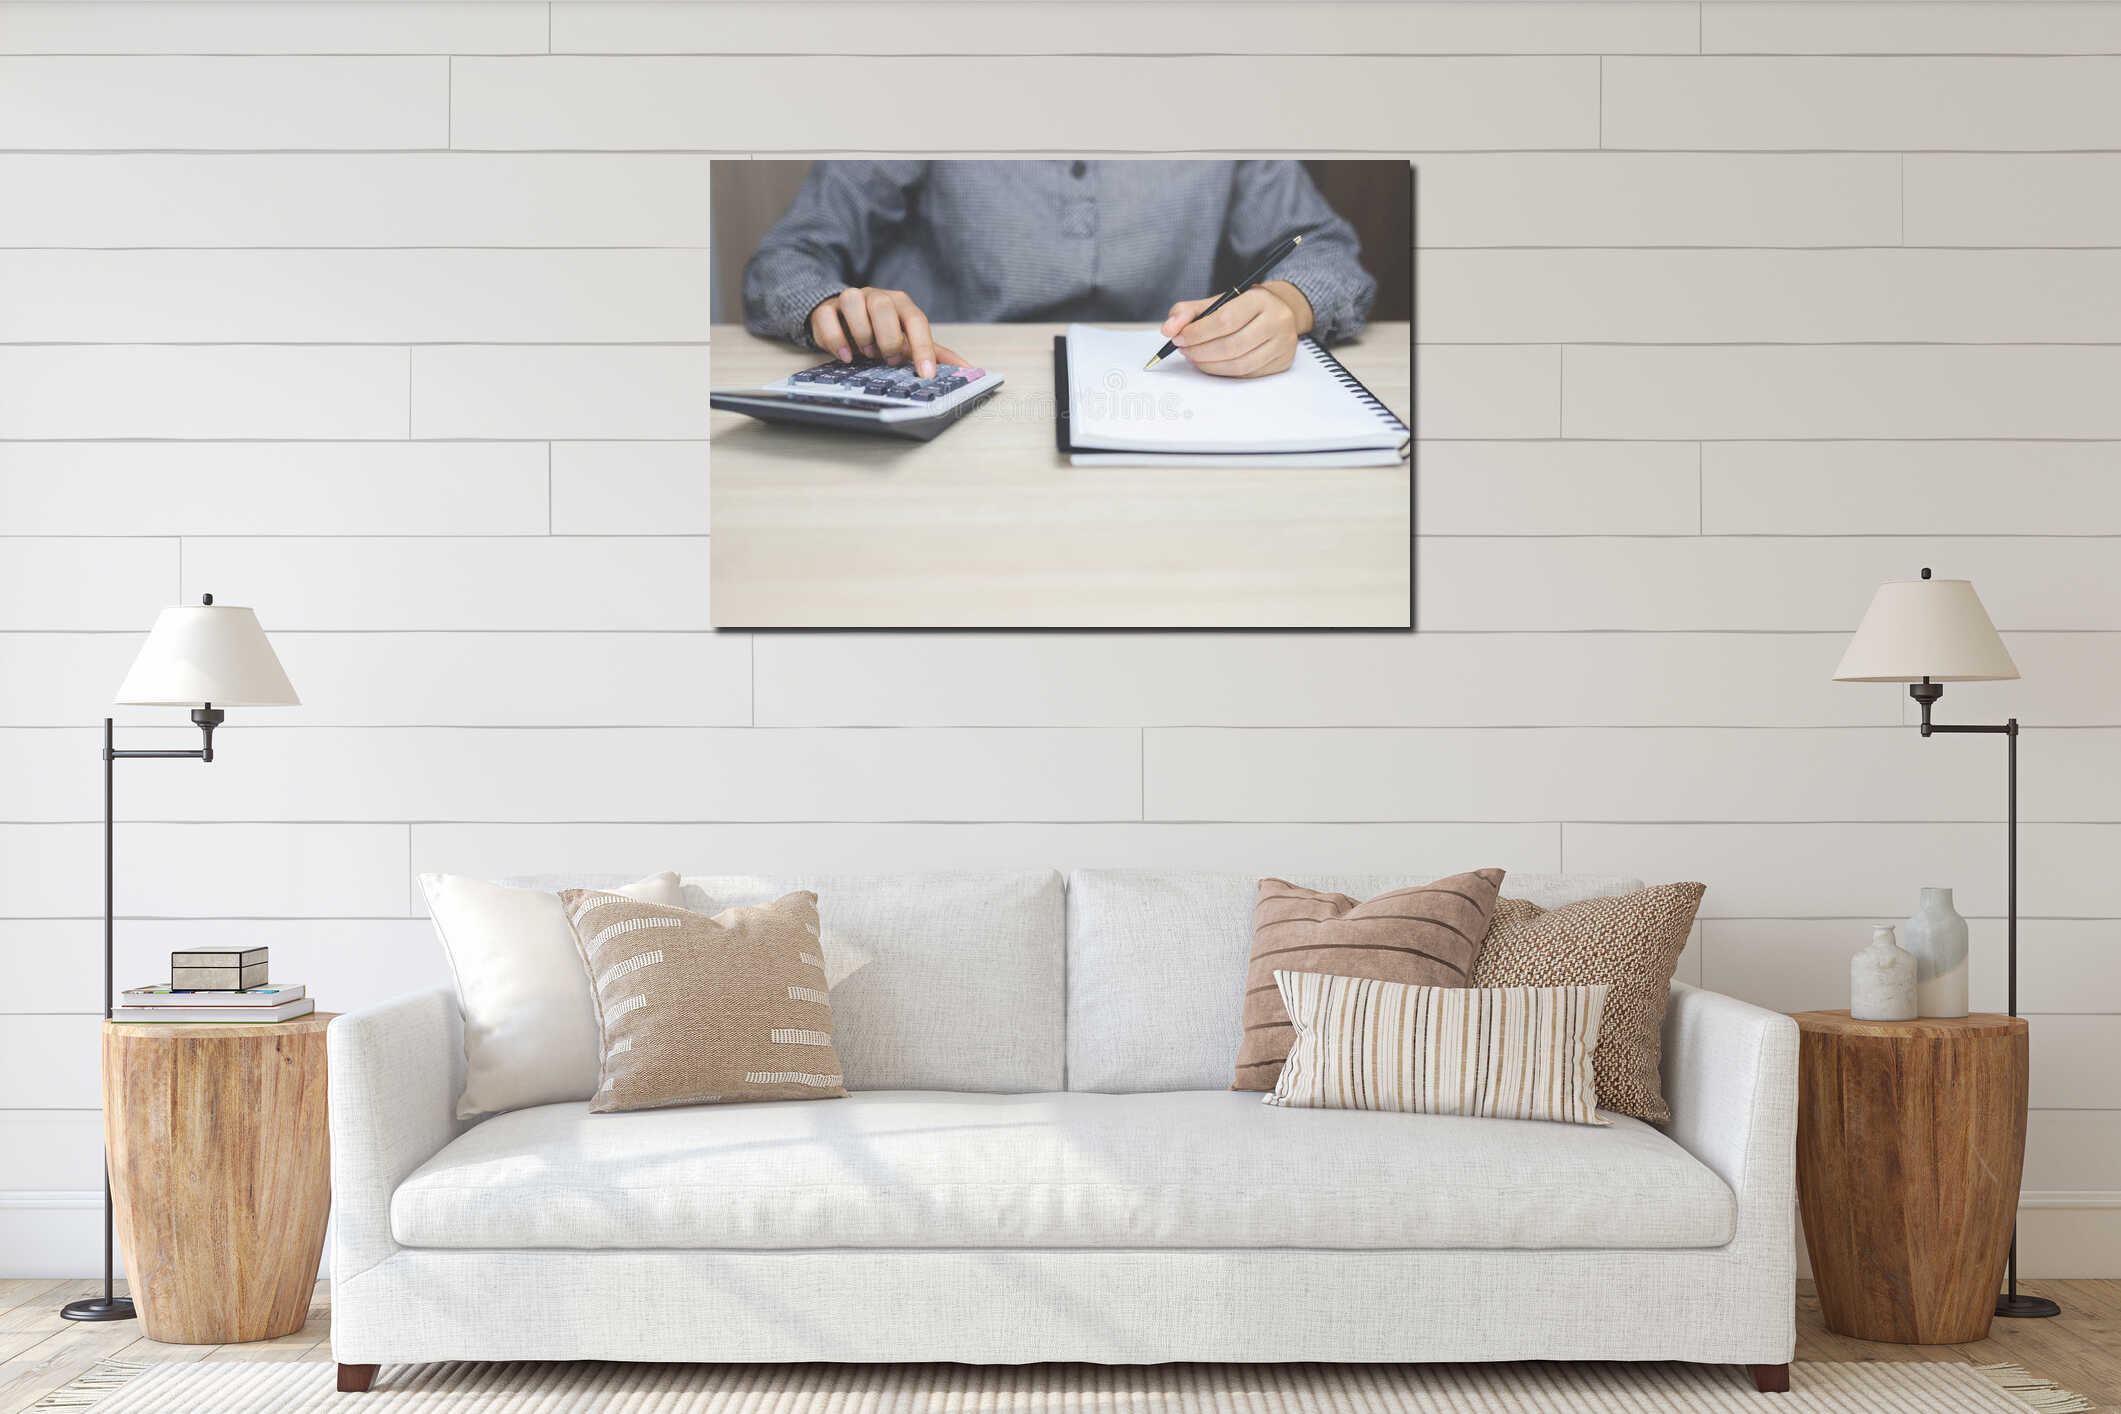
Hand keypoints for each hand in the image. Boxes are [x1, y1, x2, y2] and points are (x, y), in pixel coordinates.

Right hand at [809, 287, 965, 378]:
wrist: (846, 321)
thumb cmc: (883, 333)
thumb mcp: (909, 342)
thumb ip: (935, 354)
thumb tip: (968, 368)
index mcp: (901, 305)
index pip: (916, 321)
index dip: (923, 348)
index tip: (926, 375)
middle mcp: (877, 297)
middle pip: (883, 306)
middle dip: (887, 337)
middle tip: (888, 358)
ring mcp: (851, 300)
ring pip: (853, 301)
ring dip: (861, 332)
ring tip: (866, 354)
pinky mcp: (826, 309)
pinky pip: (827, 317)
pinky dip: (835, 338)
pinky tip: (845, 356)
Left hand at [1159, 282, 1313, 377]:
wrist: (1280, 311)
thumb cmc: (1244, 307)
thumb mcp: (1218, 301)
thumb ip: (1189, 312)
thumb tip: (1168, 329)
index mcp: (1260, 299)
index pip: (1225, 320)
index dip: (1198, 332)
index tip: (1178, 338)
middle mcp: (1277, 321)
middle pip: (1232, 345)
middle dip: (1200, 351)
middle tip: (1184, 351)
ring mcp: (1282, 344)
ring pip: (1239, 364)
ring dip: (1209, 365)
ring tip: (1194, 358)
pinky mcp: (1282, 362)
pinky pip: (1247, 374)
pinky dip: (1223, 372)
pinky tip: (1211, 364)